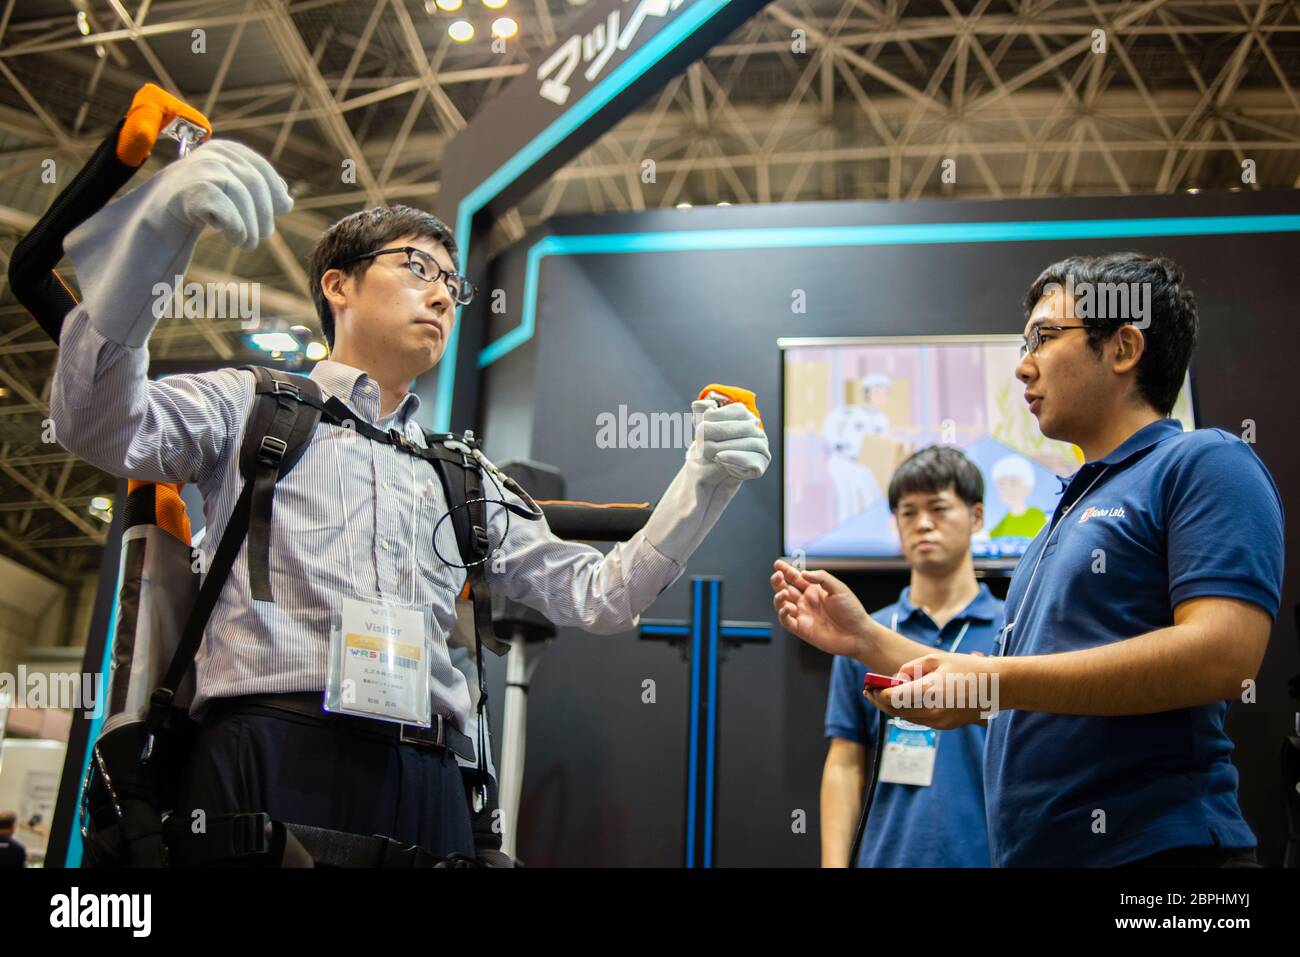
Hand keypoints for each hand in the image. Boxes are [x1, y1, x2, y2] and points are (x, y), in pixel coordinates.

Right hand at [158, 139, 291, 249]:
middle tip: (262, 235)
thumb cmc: (196, 204)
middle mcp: (214, 153)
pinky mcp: (194, 191)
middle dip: (264, 213)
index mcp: (225, 150)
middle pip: (256, 184)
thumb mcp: (228, 189)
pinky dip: (236, 229)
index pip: (261, 169)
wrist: (157, 215)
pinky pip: (229, 212)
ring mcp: (202, 169)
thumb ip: (254, 189)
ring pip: (243, 198)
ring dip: (251, 227)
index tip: (280, 211)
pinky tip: (232, 238)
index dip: (275, 192)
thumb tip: (288, 201)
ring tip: (246, 243)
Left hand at [691, 398, 768, 480]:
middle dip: (720, 432)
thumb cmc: (706, 446)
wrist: (706, 473)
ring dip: (726, 446)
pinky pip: (753, 461)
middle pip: (746, 427)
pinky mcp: (760, 466)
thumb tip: (698, 404)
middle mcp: (757, 431)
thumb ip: (700, 413)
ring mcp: (762, 449)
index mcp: (746, 416)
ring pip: (751, 443)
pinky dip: (735, 458)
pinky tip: (719, 458)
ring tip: (707, 450)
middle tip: (700, 440)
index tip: (699, 426)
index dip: (717, 417)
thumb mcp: (701, 428)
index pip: (739, 410)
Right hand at [771, 559, 871, 659]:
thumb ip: (821, 578)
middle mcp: (805, 601)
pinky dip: (782, 614)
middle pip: (784, 588)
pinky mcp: (801, 629)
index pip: (795, 577)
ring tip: (784, 593)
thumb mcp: (838, 588)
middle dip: (778, 581)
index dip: (785, 570)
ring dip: (778, 597)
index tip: (778, 563)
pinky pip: (786, 621)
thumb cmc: (851, 611)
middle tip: (777, 576)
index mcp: (813, 589)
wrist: (858, 634)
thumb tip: (803, 573)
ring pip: (781, 604)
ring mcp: (802, 614)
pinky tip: (786, 608)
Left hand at [865, 651, 998, 729]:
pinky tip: (902, 701)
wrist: (998, 686)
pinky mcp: (946, 726)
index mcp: (931, 692)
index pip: (894, 698)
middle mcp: (934, 712)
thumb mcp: (935, 659)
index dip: (878, 693)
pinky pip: (919, 720)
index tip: (868, 685)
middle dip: (879, 702)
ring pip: (906, 718)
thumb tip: (895, 680)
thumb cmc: (968, 667)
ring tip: (880, 696)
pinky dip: (907, 711)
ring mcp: (940, 722)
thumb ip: (910, 669)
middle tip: (868, 692)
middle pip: (896, 712)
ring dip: (891, 708)